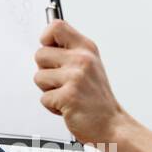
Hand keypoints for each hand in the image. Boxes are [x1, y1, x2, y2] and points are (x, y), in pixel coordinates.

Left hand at [33, 20, 126, 145]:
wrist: (112, 124)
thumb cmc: (97, 98)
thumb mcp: (90, 66)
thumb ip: (70, 52)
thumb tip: (45, 42)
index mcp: (86, 48)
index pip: (56, 27)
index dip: (46, 38)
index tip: (52, 52)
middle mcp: (82, 59)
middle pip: (40, 54)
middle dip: (45, 71)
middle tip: (62, 82)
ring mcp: (76, 77)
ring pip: (39, 77)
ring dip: (48, 90)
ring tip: (66, 95)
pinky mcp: (69, 96)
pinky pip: (44, 98)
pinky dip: (52, 106)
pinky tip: (68, 107)